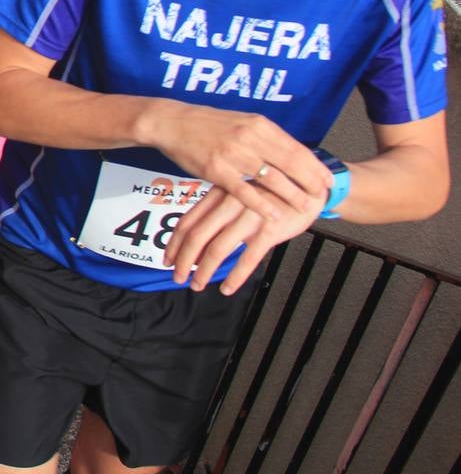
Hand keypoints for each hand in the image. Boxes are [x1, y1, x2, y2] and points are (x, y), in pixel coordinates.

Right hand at [149, 102, 331, 220]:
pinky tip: (274, 215)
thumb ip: (262, 136)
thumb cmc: (206, 124)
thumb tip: (286, 151)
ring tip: (306, 207)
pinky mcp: (217, 169)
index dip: (314, 165)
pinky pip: (244, 191)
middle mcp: (250, 137)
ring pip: (271, 178)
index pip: (295, 147)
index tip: (328, 179)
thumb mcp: (240, 122)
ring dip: (292, 194)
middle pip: (290, 163)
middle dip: (310, 181)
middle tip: (324, 196)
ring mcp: (234, 154)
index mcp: (258, 125)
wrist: (172, 122)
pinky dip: (262, 204)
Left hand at [164, 184, 324, 294]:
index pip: (188, 222)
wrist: (307, 185)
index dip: (174, 244)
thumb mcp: (237, 194)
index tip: (167, 260)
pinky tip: (227, 288)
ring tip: (198, 285)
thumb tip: (195, 239)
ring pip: (218, 249)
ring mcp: (249, 216)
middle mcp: (230, 203)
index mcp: (219, 194)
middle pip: (197, 237)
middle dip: (184, 261)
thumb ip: (216, 211)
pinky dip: (235, 277)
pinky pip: (248, 258)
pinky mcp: (270, 229)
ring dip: (204, 271)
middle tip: (178, 278)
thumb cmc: (269, 192)